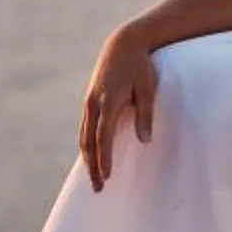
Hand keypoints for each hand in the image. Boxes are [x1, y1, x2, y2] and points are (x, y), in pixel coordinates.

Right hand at [77, 25, 158, 191]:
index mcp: (108, 100)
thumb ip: (145, 115)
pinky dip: (86, 145)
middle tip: (98, 188)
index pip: (104, 135)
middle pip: (89, 141)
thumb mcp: (147, 88)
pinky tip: (90, 157)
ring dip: (87, 158)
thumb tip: (145, 141)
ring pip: (84, 135)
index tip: (106, 176)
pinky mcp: (90, 100)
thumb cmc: (139, 67)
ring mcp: (89, 101)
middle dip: (92, 166)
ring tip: (93, 178)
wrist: (123, 43)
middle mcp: (94, 102)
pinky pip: (85, 127)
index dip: (104, 157)